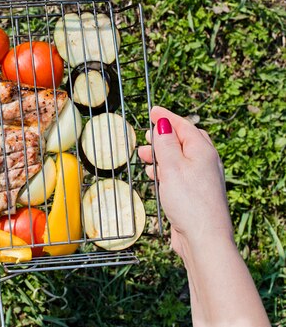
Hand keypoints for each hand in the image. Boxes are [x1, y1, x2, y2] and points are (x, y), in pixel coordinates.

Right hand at [137, 106, 232, 258]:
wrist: (203, 238)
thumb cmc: (189, 201)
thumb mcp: (172, 166)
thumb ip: (166, 143)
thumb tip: (162, 123)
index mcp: (202, 151)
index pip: (184, 126)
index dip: (167, 117)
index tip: (152, 111)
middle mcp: (205, 163)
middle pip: (183, 141)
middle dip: (163, 137)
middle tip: (145, 136)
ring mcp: (201, 179)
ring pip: (179, 159)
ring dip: (161, 155)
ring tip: (144, 157)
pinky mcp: (194, 194)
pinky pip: (178, 174)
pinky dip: (165, 170)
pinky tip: (154, 176)